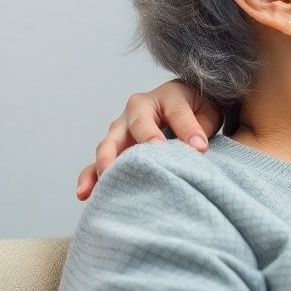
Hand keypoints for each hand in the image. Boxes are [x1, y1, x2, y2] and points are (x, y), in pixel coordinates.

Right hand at [74, 79, 221, 200]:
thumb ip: (199, 127)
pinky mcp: (114, 148)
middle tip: (138, 165)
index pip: (175, 113)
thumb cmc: (196, 108)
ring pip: (109, 145)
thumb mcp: (206, 111)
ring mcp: (122, 130)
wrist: (185, 104)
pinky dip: (91, 176)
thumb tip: (197, 148)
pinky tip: (85, 193)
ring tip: (100, 184)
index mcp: (164, 96)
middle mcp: (137, 110)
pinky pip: (98, 162)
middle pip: (132, 126)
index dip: (186, 130)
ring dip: (104, 164)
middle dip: (136, 144)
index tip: (198, 149)